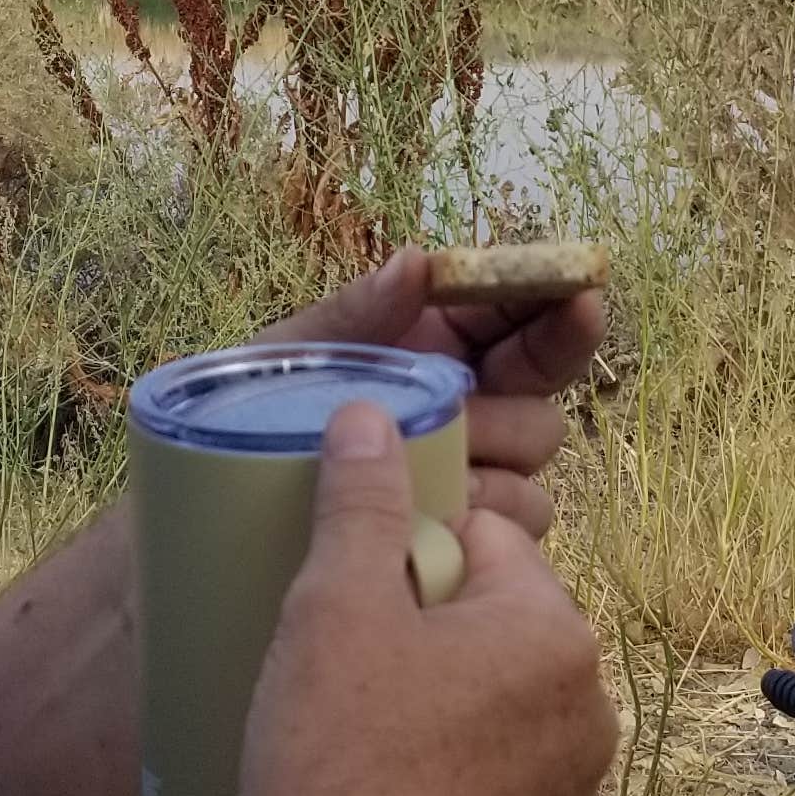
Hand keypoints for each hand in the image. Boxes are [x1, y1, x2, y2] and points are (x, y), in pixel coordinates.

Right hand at [199, 403, 613, 795]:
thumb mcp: (331, 608)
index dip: (404, 557)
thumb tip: (368, 415)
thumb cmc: (334, 769)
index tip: (349, 596)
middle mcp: (589, 717)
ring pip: (495, 723)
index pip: (484, 542)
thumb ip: (357, 503)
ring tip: (349, 747)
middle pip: (493, 632)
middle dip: (424, 639)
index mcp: (553, 635)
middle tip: (337, 673)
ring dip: (438, 721)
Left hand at [250, 249, 600, 539]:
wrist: (216, 513)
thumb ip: (357, 315)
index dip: (552, 299)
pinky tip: (436, 522)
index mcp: (432, 341)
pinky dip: (487, 521)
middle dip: (515, 402)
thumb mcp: (292, 357)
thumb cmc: (249, 419)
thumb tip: (417, 261)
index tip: (578, 292)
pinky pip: (517, 524)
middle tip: (463, 415)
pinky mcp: (465, 534)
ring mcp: (470, 471)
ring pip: (535, 461)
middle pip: (542, 391)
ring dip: (497, 463)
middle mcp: (465, 402)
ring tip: (435, 473)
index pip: (515, 311)